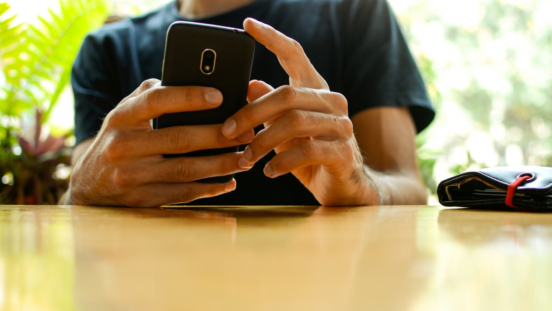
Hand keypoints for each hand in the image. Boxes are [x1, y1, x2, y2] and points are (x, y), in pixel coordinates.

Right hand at [69, 79, 254, 206]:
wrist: (89, 184)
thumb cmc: (117, 139)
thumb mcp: (124, 114)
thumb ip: (148, 95)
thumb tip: (188, 77)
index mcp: (121, 118)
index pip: (157, 101)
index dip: (189, 97)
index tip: (220, 95)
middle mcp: (123, 146)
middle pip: (179, 139)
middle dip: (219, 136)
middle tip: (247, 132)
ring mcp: (131, 176)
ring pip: (185, 170)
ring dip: (220, 165)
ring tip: (245, 158)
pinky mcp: (141, 200)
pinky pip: (182, 194)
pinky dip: (208, 189)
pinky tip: (228, 182)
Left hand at [220, 19, 371, 205]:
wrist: (344, 188)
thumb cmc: (310, 157)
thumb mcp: (285, 131)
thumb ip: (271, 108)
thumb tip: (248, 85)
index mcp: (316, 90)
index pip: (295, 55)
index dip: (272, 38)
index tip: (247, 25)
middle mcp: (332, 102)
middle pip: (286, 94)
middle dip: (251, 113)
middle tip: (228, 132)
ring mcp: (342, 126)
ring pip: (295, 122)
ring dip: (263, 142)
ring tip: (247, 158)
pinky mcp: (344, 153)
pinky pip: (307, 151)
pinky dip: (282, 163)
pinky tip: (269, 172)